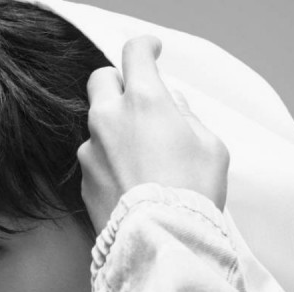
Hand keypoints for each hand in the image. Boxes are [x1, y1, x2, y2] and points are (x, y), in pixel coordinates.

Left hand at [77, 35, 229, 234]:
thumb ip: (186, 117)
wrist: (160, 242)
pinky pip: (93, 160)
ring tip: (139, 159)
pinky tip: (128, 184)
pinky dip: (107, 163)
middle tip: (136, 100)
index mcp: (144, 101)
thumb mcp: (210, 146)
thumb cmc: (191, 195)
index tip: (151, 52)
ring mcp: (90, 151)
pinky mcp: (82, 181)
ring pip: (96, 126)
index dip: (145, 48)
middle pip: (100, 80)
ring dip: (113, 131)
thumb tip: (172, 108)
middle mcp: (108, 120)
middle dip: (117, 83)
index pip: (134, 53)